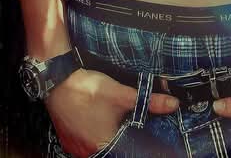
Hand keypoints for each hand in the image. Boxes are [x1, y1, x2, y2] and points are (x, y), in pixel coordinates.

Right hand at [45, 69, 178, 157]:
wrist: (57, 80)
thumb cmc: (87, 89)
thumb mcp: (122, 94)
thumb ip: (148, 101)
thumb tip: (172, 104)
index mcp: (104, 145)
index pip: (127, 150)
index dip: (136, 143)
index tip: (138, 134)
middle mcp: (88, 152)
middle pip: (112, 148)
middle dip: (121, 137)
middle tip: (123, 123)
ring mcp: (75, 148)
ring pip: (97, 147)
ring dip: (106, 137)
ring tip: (110, 121)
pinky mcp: (67, 140)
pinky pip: (85, 143)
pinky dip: (93, 135)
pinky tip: (97, 121)